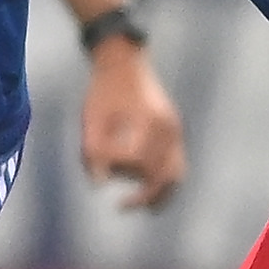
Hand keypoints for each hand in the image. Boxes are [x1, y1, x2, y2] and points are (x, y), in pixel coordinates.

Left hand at [80, 37, 186, 210]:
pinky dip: (166, 180)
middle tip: (123, 206)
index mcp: (150, 120)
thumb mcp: (92, 117)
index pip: (136, 159)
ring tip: (146, 206)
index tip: (95, 162)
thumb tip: (99, 185)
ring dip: (160, 192)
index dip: (114, 166)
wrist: (124, 62)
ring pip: (176, 173)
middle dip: (144, 194)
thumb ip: (93, 151)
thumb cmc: (104, 90)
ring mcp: (175, 130)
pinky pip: (176, 163)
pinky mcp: (174, 132)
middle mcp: (168, 128)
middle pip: (164, 174)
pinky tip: (150, 190)